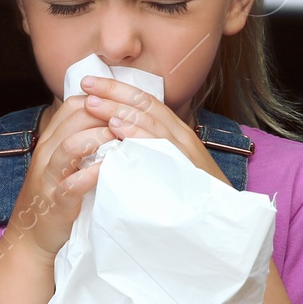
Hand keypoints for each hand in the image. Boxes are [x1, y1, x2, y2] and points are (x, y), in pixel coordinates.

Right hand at [5, 95, 115, 262]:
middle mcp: (47, 153)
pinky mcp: (55, 202)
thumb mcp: (64, 163)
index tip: (125, 109)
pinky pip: (72, 184)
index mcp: (50, 141)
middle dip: (107, 116)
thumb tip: (112, 123)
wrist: (31, 237)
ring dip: (100, 139)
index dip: (101, 101)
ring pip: (71, 146)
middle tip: (132, 122)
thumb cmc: (56, 196)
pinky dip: (93, 175)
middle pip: (76, 118)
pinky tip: (111, 170)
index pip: (73, 105)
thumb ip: (79, 142)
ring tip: (123, 141)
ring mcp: (49, 177)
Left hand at [79, 75, 229, 185]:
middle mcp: (180, 136)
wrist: (216, 220)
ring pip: (149, 120)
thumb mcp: (169, 164)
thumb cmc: (189, 195)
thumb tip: (118, 132)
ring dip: (117, 109)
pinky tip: (116, 128)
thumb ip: (149, 147)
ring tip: (92, 103)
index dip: (118, 89)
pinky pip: (157, 145)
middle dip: (113, 91)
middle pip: (145, 104)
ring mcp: (182, 150)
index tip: (91, 83)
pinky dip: (135, 134)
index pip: (146, 101)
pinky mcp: (181, 167)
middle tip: (86, 84)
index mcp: (176, 132)